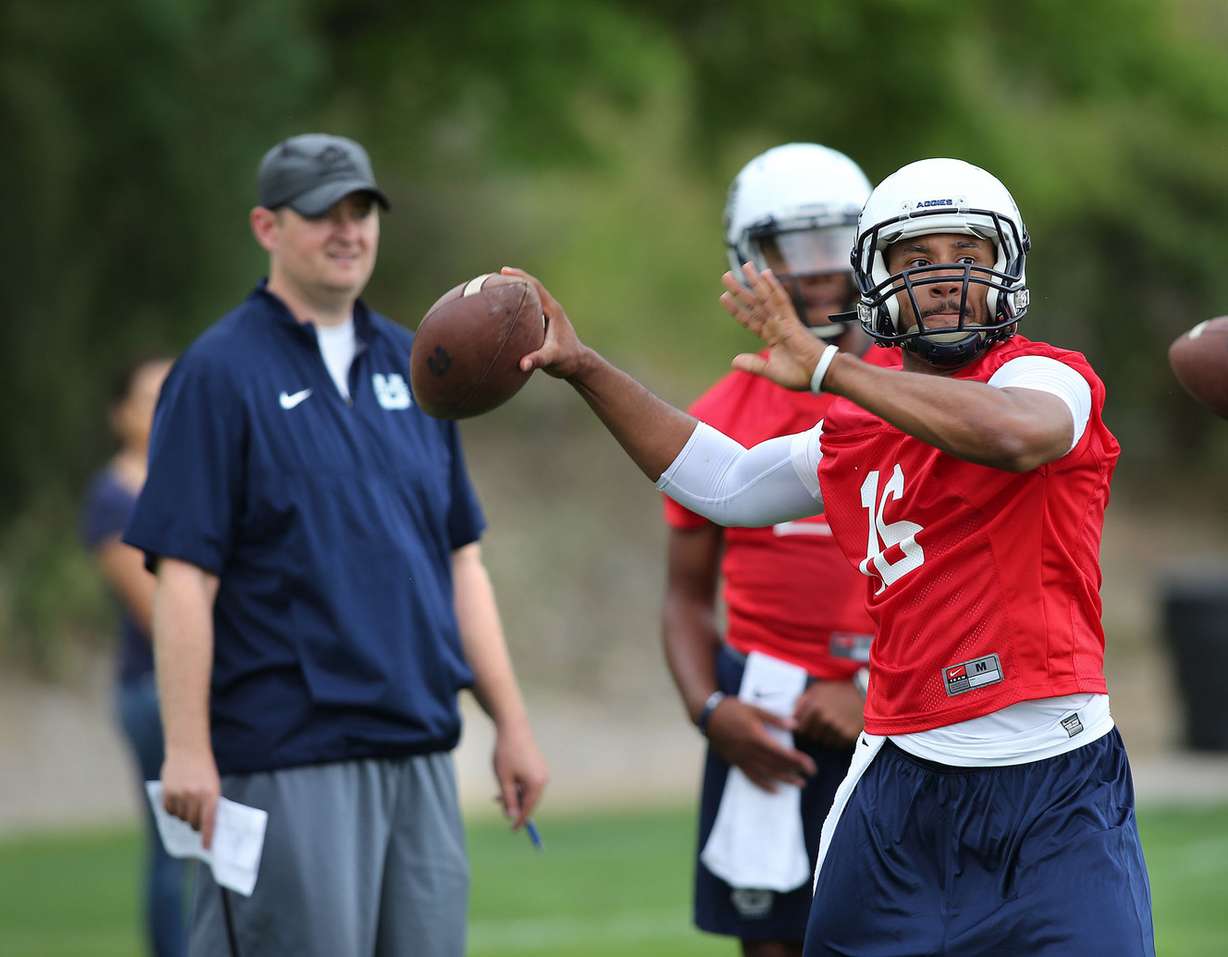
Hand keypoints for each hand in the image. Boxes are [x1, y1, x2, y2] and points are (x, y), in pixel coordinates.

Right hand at [160, 746, 220, 848]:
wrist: (188, 749)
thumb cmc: (204, 769)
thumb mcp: (213, 784)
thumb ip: (209, 803)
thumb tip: (204, 825)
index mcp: (211, 794)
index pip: (209, 821)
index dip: (207, 837)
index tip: (206, 848)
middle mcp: (195, 795)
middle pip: (193, 823)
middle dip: (195, 825)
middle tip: (196, 822)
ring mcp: (180, 794)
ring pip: (180, 818)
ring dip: (183, 816)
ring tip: (187, 804)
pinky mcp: (167, 791)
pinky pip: (168, 811)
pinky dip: (172, 810)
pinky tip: (176, 801)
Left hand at [491, 717, 548, 828]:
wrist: (513, 727)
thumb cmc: (507, 753)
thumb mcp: (504, 779)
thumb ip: (508, 800)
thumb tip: (512, 816)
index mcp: (537, 784)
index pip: (529, 809)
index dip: (520, 820)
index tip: (512, 830)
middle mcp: (543, 779)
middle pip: (529, 800)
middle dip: (515, 804)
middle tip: (498, 803)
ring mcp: (542, 771)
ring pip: (528, 791)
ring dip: (515, 794)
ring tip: (498, 791)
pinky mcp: (539, 765)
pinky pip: (529, 781)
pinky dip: (518, 785)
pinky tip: (507, 780)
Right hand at [501, 266, 588, 379]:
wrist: (578, 365)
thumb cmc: (568, 360)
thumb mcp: (553, 359)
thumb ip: (538, 360)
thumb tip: (522, 364)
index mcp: (553, 310)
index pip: (535, 287)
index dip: (520, 277)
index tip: (503, 271)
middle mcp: (550, 309)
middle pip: (532, 287)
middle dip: (514, 279)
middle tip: (493, 276)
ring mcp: (547, 315)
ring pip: (530, 297)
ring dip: (515, 290)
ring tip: (496, 287)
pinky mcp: (543, 322)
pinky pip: (529, 308)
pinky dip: (517, 303)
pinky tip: (504, 307)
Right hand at [706, 697, 816, 792]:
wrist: (708, 716)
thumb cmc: (732, 709)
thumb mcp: (754, 708)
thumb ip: (774, 718)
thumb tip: (794, 725)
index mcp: (756, 736)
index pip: (782, 753)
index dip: (798, 760)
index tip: (810, 765)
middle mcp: (750, 751)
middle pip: (776, 765)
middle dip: (794, 771)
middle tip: (809, 775)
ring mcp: (742, 758)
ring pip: (766, 773)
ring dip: (784, 780)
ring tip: (798, 784)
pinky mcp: (736, 762)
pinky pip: (751, 777)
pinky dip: (764, 785)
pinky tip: (774, 791)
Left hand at [719, 263, 824, 389]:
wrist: (819, 375)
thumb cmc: (800, 374)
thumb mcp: (771, 371)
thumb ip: (753, 365)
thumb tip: (734, 361)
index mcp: (771, 336)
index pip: (749, 319)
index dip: (736, 309)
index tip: (724, 297)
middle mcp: (776, 325)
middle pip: (754, 303)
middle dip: (740, 290)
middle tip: (726, 276)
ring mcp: (783, 321)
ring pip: (765, 297)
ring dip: (754, 282)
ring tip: (744, 266)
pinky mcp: (792, 321)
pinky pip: (781, 301)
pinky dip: (773, 287)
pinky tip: (765, 274)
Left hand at [793, 680, 863, 748]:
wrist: (864, 694)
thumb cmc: (838, 691)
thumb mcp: (818, 690)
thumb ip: (801, 702)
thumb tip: (788, 717)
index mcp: (813, 704)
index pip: (798, 726)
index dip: (801, 726)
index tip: (807, 724)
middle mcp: (823, 716)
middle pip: (810, 735)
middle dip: (814, 731)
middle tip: (824, 723)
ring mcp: (836, 727)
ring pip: (822, 741)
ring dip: (826, 736)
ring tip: (834, 724)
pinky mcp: (847, 735)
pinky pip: (836, 744)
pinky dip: (837, 739)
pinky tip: (842, 728)